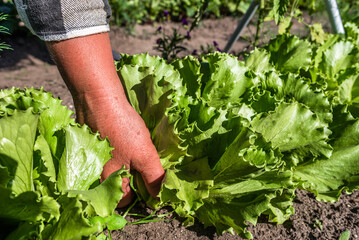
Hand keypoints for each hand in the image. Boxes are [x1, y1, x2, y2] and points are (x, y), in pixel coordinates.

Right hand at [46, 33, 164, 206]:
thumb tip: (158, 196)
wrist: (99, 98)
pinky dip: (116, 152)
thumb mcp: (144, 154)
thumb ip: (152, 177)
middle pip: (117, 185)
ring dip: (125, 165)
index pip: (125, 199)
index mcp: (108, 179)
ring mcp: (91, 159)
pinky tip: (124, 140)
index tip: (149, 181)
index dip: (139, 193)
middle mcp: (96, 173)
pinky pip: (106, 155)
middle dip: (131, 178)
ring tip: (135, 151)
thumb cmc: (121, 129)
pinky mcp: (90, 144)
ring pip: (112, 170)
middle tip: (143, 163)